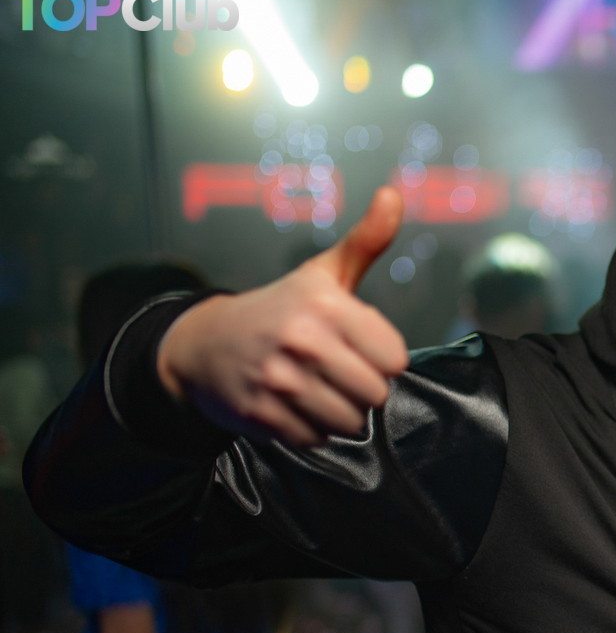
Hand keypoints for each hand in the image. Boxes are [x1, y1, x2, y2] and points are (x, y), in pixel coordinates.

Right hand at [156, 186, 410, 445]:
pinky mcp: (261, 414)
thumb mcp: (322, 273)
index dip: (382, 357)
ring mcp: (278, 379)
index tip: (359, 347)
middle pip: (375, 394)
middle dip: (362, 388)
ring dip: (339, 411)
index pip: (394, 358)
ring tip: (316, 387)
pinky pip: (315, 438)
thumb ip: (366, 240)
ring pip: (348, 422)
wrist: (204, 343)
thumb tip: (394, 193)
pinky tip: (293, 405)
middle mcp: (301, 340)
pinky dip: (310, 428)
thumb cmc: (279, 308)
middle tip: (337, 371)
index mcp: (324, 304)